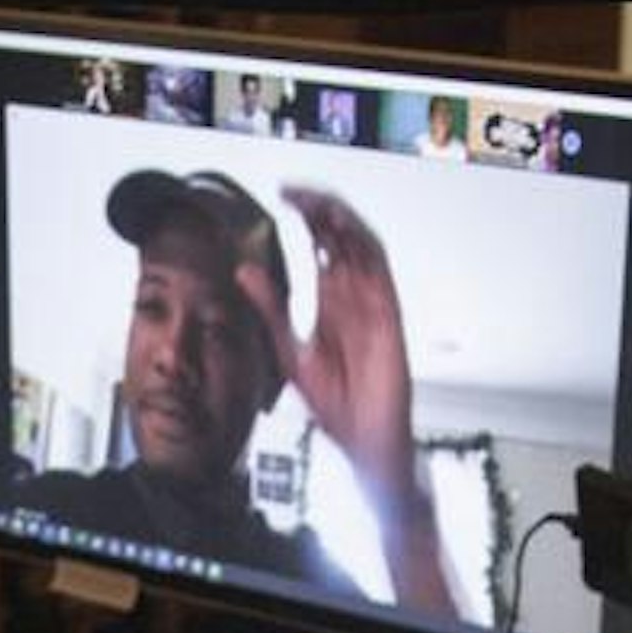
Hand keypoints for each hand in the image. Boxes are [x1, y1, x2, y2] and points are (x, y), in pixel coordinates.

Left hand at [268, 187, 416, 489]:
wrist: (363, 441)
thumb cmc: (336, 405)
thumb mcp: (289, 351)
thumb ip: (270, 310)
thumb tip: (243, 273)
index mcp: (331, 302)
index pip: (322, 246)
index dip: (306, 219)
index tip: (282, 198)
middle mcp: (353, 295)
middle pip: (342, 237)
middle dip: (321, 210)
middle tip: (296, 191)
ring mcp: (372, 302)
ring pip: (361, 245)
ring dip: (341, 220)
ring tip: (317, 203)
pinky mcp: (388, 313)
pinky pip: (380, 269)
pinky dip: (363, 246)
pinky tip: (344, 231)